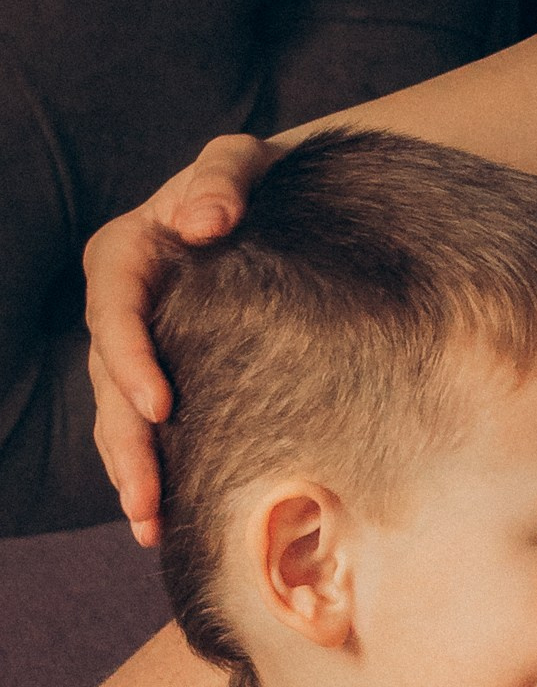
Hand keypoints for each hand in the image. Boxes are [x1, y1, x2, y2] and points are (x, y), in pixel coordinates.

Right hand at [85, 134, 275, 542]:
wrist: (278, 207)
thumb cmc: (258, 182)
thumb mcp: (241, 162)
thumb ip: (221, 178)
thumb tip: (204, 221)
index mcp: (125, 254)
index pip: (113, 310)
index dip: (129, 360)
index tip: (159, 405)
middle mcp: (121, 305)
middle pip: (109, 379)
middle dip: (124, 442)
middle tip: (144, 499)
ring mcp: (139, 345)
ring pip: (119, 415)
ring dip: (130, 471)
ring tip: (148, 525)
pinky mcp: (165, 374)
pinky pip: (145, 426)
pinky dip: (152, 469)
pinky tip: (165, 519)